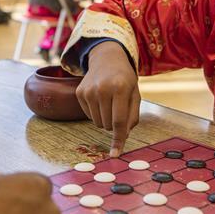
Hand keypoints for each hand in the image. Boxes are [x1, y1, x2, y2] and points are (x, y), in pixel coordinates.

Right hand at [76, 41, 140, 156]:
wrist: (107, 59)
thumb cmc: (125, 79)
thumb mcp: (135, 95)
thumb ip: (132, 117)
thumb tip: (123, 137)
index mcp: (120, 88)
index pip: (118, 121)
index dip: (118, 139)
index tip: (115, 154)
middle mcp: (102, 88)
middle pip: (107, 124)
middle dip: (114, 124)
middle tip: (118, 108)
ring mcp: (88, 90)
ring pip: (97, 122)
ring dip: (105, 119)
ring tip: (109, 103)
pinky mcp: (79, 92)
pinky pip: (88, 115)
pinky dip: (96, 113)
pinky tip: (100, 99)